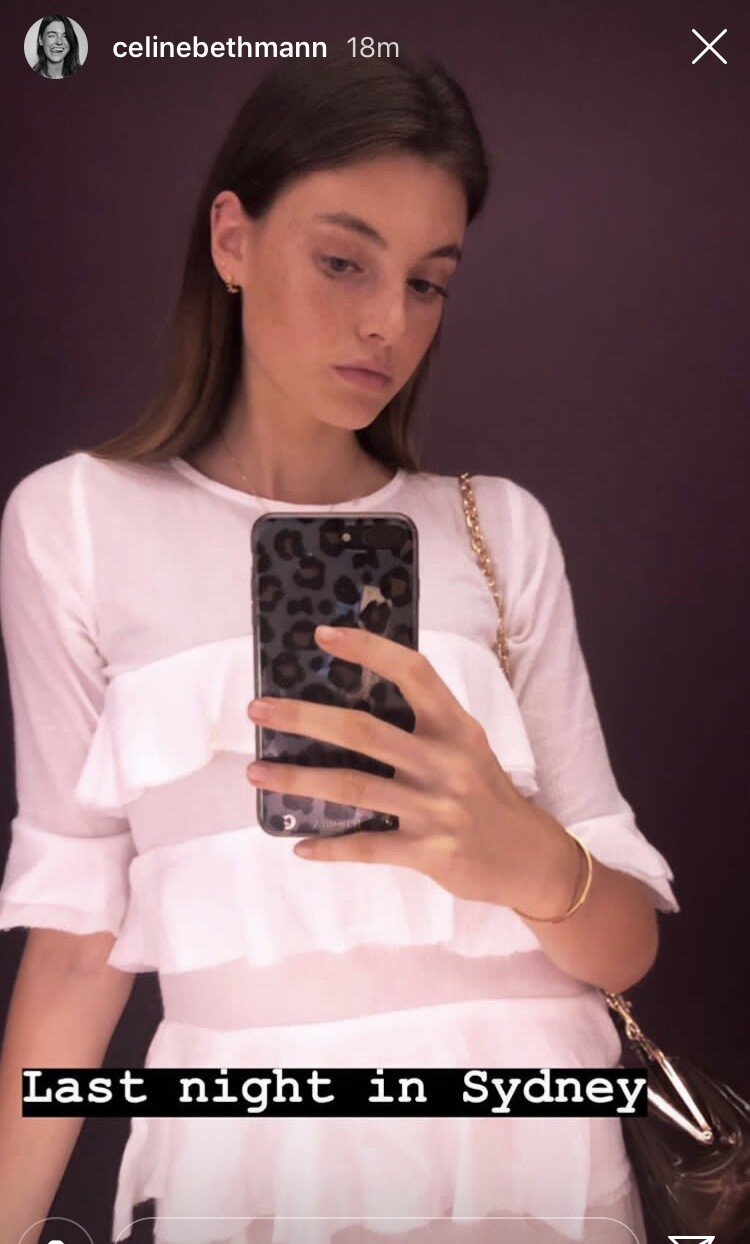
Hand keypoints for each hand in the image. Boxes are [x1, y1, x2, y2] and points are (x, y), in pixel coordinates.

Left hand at [246, 624, 577, 909]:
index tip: (323, 636)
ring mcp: (436, 808)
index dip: (368, 650)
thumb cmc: (488, 793)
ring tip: (256, 772)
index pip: (412, 673)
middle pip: (363, 731)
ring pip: (353, 788)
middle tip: (259, 710)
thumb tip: (349, 704)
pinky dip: (330, 846)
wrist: (531, 858)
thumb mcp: (467, 747)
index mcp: (456, 726)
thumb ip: (423, 725)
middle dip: (304, 718)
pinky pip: (367, 847)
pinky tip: (299, 844)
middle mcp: (445, 761)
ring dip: (298, 781)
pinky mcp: (428, 851)